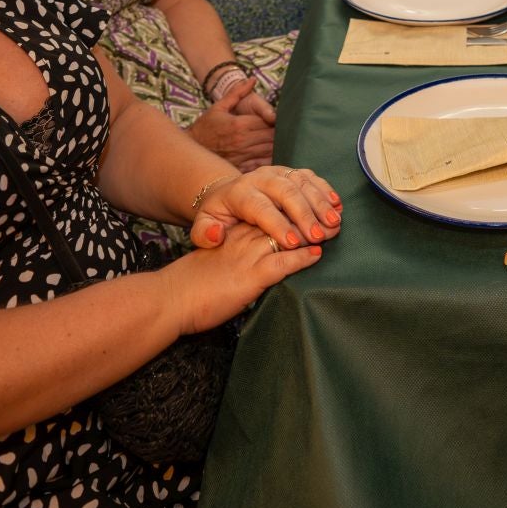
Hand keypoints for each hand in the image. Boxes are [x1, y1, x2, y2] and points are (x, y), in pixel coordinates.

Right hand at [163, 223, 320, 334]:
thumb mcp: (219, 258)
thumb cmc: (194, 284)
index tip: (316, 208)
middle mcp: (245, 237)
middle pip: (285, 219)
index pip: (272, 211)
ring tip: (333, 231)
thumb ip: (239, 250)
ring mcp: (248, 255)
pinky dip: (302, 258)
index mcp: (237, 230)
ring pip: (288, 236)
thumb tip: (261, 252)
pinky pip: (283, 263)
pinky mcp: (251, 277)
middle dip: (312, 216)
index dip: (296, 208)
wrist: (171, 299)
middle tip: (335, 217)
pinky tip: (317, 255)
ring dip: (313, 233)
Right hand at [188, 77, 275, 170]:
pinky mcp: (240, 167)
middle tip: (286, 129)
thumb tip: (252, 79)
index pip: (268, 121)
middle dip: (280, 132)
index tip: (282, 118)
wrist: (190, 148)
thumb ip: (237, 93)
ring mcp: (242, 156)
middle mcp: (242, 141)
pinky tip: (273, 155)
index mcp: (240, 124)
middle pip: (272, 137)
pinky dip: (270, 160)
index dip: (278, 120)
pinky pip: (262, 165)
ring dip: (278, 146)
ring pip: (270, 151)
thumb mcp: (219, 107)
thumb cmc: (205, 126)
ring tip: (283, 141)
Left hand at [189, 164, 342, 252]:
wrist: (227, 192)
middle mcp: (260, 177)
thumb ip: (204, 234)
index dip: (278, 224)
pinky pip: (311, 176)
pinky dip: (325, 190)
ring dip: (320, 203)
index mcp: (239, 192)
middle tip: (320, 236)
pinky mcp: (291, 171)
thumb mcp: (203, 225)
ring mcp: (278, 172)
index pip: (261, 207)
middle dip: (305, 215)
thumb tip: (217, 235)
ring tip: (334, 223)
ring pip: (302, 183)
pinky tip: (337, 206)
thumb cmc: (219, 215)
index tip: (294, 244)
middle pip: (286, 192)